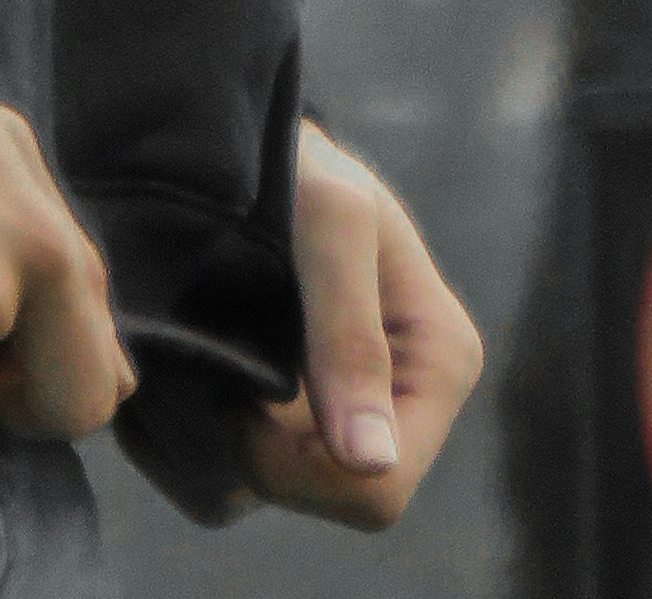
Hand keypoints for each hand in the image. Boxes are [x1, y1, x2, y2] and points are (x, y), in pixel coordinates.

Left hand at [228, 123, 482, 528]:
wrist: (254, 150)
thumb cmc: (299, 166)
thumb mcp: (329, 222)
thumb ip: (348, 334)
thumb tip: (371, 461)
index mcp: (442, 360)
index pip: (379, 488)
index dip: (300, 463)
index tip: (243, 394)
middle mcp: (411, 399)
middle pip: (341, 500)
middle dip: (270, 457)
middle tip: (223, 376)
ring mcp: (362, 409)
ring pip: (298, 491)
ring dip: (242, 445)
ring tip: (218, 366)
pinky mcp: (314, 412)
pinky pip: (266, 475)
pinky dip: (225, 440)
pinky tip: (209, 378)